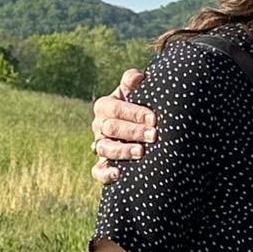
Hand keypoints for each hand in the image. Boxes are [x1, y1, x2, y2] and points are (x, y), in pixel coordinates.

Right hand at [91, 68, 151, 184]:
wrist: (142, 129)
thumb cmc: (140, 107)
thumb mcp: (137, 93)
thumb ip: (134, 82)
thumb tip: (138, 77)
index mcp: (105, 107)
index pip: (115, 108)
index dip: (134, 113)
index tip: (153, 119)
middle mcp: (99, 126)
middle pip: (111, 128)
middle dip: (133, 131)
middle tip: (154, 135)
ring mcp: (100, 146)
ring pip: (104, 148)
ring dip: (122, 150)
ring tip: (141, 152)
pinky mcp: (103, 165)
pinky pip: (98, 172)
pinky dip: (106, 174)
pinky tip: (119, 174)